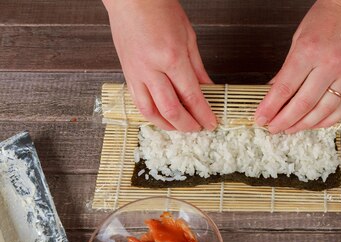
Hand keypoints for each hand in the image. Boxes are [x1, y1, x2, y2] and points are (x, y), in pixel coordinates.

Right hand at [103, 0, 216, 130]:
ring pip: (150, 112)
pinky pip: (137, 102)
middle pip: (171, 110)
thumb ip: (198, 68)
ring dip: (167, 125)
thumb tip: (209, 90)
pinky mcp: (126, 73)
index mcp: (171, 58)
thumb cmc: (159, 9)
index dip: (203, 114)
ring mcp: (136, 72)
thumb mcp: (189, 37)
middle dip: (187, 125)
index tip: (211, 123)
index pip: (191, 96)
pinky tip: (162, 117)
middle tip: (198, 128)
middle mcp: (151, 69)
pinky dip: (151, 114)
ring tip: (180, 127)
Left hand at [255, 0, 340, 133]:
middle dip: (284, 121)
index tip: (260, 118)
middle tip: (273, 128)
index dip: (270, 107)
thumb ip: (287, 68)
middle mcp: (329, 65)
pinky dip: (326, 121)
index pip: (284, 88)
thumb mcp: (299, 38)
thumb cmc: (328, 17)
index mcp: (309, 51)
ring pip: (322, 112)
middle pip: (302, 105)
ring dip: (303, 125)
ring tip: (290, 129)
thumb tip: (273, 92)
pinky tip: (313, 124)